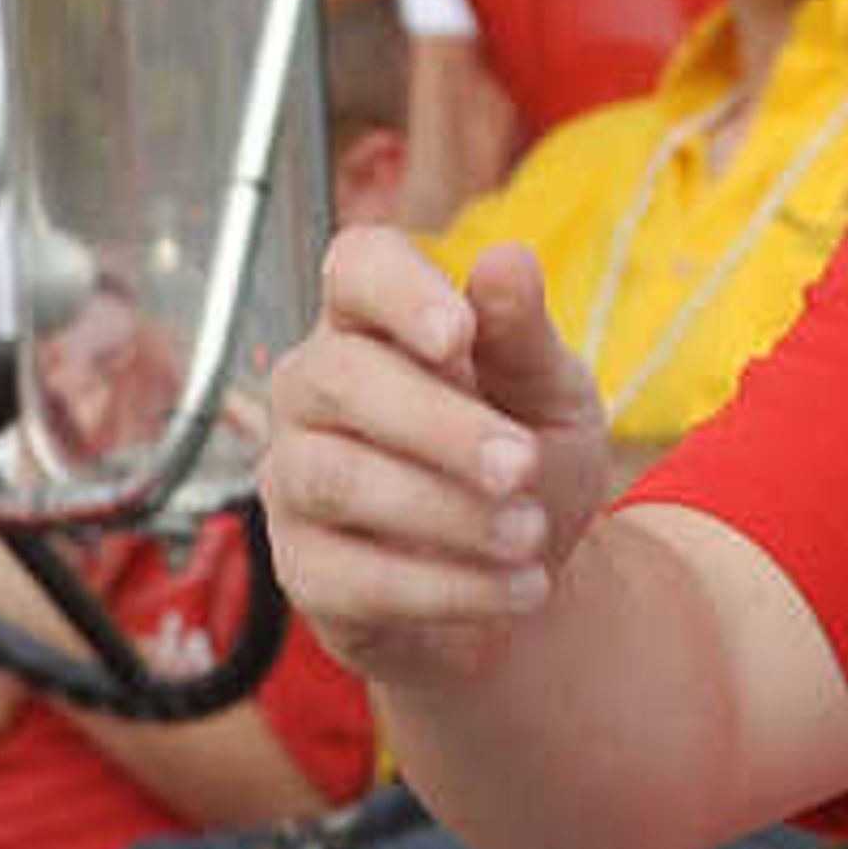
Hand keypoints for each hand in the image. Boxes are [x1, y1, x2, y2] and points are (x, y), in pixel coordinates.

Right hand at [259, 228, 613, 681]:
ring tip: (531, 536)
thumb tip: (507, 259)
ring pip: (335, 478)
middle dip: (439, 424)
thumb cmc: (531, 461)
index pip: (357, 269)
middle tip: (523, 464)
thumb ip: (525, 337)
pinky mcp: (303, 570)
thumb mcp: (553, 396)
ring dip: (444, 510)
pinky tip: (521, 589)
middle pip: (339, 378)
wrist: (524, 577)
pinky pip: (352, 577)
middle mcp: (315, 391)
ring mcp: (295, 479)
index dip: (398, 292)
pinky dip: (447, 586)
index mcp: (377, 324)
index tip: (459, 334)